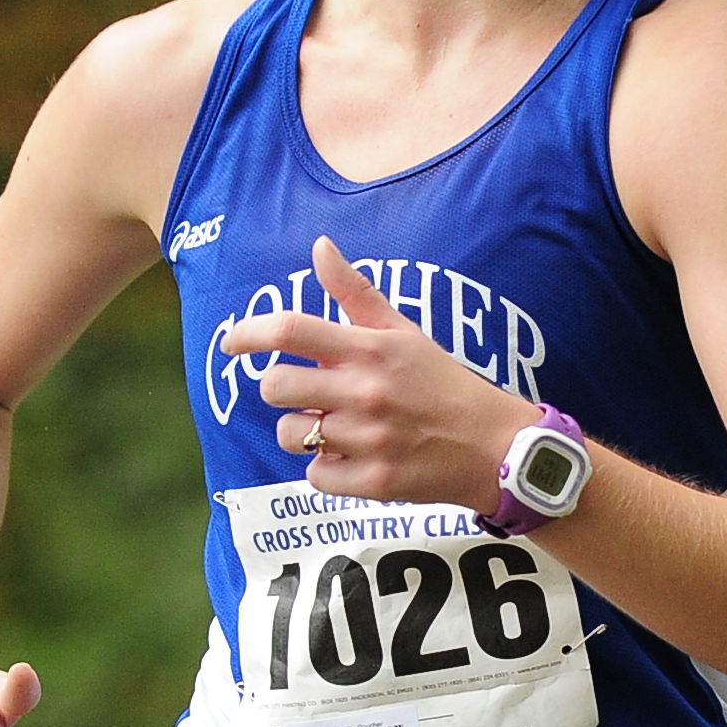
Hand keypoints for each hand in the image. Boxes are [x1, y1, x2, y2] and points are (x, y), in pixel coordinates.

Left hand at [217, 235, 534, 508]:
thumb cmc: (443, 383)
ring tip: (337, 426)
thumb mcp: (403, 332)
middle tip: (308, 392)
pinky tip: (354, 456)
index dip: (249, 333)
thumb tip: (320, 245)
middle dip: (282, 388)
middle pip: (275, 386)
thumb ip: (355, 292)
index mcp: (371, 349)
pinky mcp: (372, 481)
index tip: (231, 343)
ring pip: (291, 434)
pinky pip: (314, 475)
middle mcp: (365, 391)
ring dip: (303, 431)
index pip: (291, 329)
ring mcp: (368, 439)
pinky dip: (326, 468)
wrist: (495, 447)